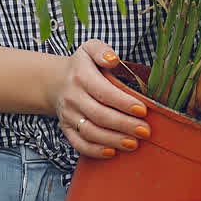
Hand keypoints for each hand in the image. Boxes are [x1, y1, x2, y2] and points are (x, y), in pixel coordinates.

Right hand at [47, 41, 149, 158]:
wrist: (55, 82)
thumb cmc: (82, 66)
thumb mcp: (89, 48)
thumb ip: (102, 50)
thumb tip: (113, 60)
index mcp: (81, 76)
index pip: (103, 92)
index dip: (124, 103)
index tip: (143, 110)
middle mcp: (72, 97)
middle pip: (99, 115)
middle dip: (124, 125)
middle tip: (145, 131)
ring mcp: (68, 115)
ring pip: (90, 132)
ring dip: (113, 140)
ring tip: (134, 143)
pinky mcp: (66, 129)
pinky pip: (79, 144)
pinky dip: (95, 151)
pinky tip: (112, 152)